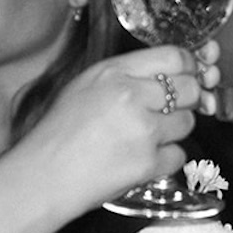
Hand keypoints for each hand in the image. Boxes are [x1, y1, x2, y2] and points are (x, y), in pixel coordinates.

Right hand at [11, 44, 217, 212]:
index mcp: (115, 72)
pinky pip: (179, 155)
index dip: (188, 68)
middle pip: (190, 88)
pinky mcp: (148, 162)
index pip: (175, 56)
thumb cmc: (60, 132)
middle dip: (185, 100)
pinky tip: (141, 159)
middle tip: (164, 112)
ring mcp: (143, 130)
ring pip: (187, 122)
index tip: (187, 77)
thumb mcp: (87, 85)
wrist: (43, 175)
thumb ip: (127, 75)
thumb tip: (170, 74)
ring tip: (143, 138)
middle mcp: (132, 95)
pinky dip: (165, 160)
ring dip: (172, 131)